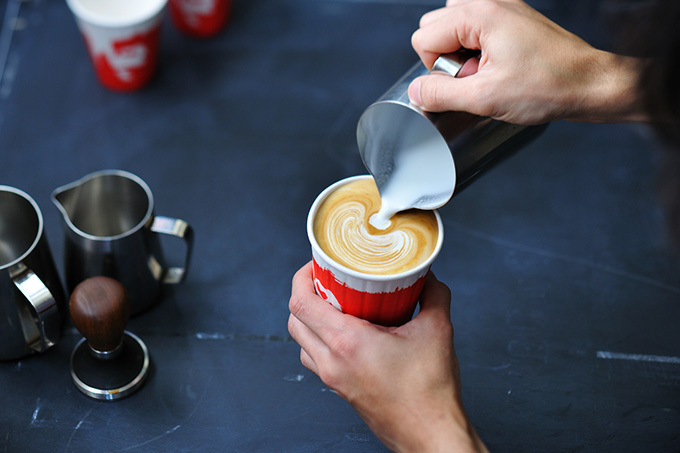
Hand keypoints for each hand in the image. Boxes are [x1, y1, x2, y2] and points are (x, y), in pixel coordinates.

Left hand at [288, 261, 486, 451]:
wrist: (429, 433)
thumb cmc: (429, 390)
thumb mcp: (437, 331)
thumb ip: (433, 295)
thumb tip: (429, 277)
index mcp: (346, 342)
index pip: (301, 302)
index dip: (302, 277)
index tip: (316, 264)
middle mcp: (331, 361)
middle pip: (294, 319)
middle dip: (304, 294)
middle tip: (326, 280)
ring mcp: (332, 378)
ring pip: (301, 342)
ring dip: (309, 319)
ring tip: (334, 304)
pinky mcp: (340, 390)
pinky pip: (315, 359)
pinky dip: (319, 341)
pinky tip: (345, 333)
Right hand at [409, 0, 645, 123]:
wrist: (590, 83)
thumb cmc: (548, 86)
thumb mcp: (486, 98)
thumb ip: (442, 94)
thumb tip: (415, 93)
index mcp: (480, 14)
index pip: (423, 36)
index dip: (435, 68)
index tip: (464, 80)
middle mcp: (489, 2)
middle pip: (434, 26)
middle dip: (446, 58)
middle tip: (478, 77)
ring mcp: (502, 6)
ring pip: (452, 24)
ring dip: (460, 52)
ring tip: (487, 71)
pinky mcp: (512, 17)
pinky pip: (474, 26)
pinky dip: (475, 46)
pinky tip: (496, 65)